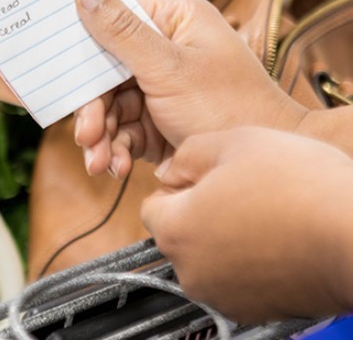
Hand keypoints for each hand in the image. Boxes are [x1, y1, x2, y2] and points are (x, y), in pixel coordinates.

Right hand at [72, 0, 307, 177]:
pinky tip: (114, 167)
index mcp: (176, 22)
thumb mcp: (168, 67)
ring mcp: (162, 89)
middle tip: (86, 134)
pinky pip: (123, 131)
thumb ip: (121, 32)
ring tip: (98, 162)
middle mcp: (167, 51)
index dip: (85, 48)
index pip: (114, 23)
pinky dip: (115, 149)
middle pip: (107, 73)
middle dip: (94, 109)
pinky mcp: (159, 123)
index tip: (60, 70)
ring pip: (111, 107)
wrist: (260, 171)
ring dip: (102, 136)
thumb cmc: (230, 107)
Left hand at [141, 127, 352, 322]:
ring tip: (266, 212)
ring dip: (226, 236)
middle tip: (242, 190)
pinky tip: (279, 238)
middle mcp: (191, 272)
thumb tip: (168, 170)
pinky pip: (238, 279)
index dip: (179, 186)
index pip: (151, 206)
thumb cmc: (301, 186)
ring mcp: (223, 296)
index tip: (208, 177)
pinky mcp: (255, 310)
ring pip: (209, 257)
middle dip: (201, 212)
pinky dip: (250, 261)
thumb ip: (186, 154)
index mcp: (175, 230)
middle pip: (179, 234)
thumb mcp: (233, 142)